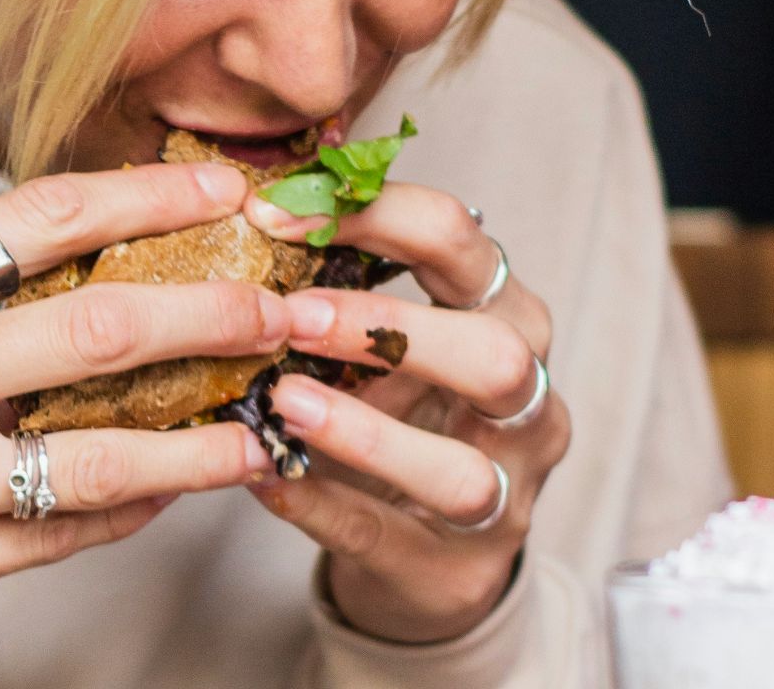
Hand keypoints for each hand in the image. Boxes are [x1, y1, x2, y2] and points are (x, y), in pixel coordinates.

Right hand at [0, 162, 295, 688]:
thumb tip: (72, 270)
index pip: (38, 216)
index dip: (149, 194)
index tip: (224, 186)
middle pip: (99, 324)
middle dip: (218, 311)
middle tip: (287, 307)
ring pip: (101, 450)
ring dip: (202, 437)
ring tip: (262, 426)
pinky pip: (58, 534)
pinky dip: (129, 510)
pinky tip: (169, 492)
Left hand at [243, 184, 569, 642]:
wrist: (423, 550)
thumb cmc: (396, 413)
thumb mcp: (379, 341)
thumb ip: (335, 281)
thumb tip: (249, 204)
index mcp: (504, 316)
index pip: (462, 241)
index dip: (374, 215)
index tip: (276, 214)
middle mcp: (524, 403)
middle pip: (496, 355)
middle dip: (391, 329)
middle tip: (293, 318)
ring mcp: (504, 496)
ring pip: (460, 470)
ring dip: (364, 432)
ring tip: (282, 401)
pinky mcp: (454, 570)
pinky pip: (386, 536)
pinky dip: (320, 504)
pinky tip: (265, 477)